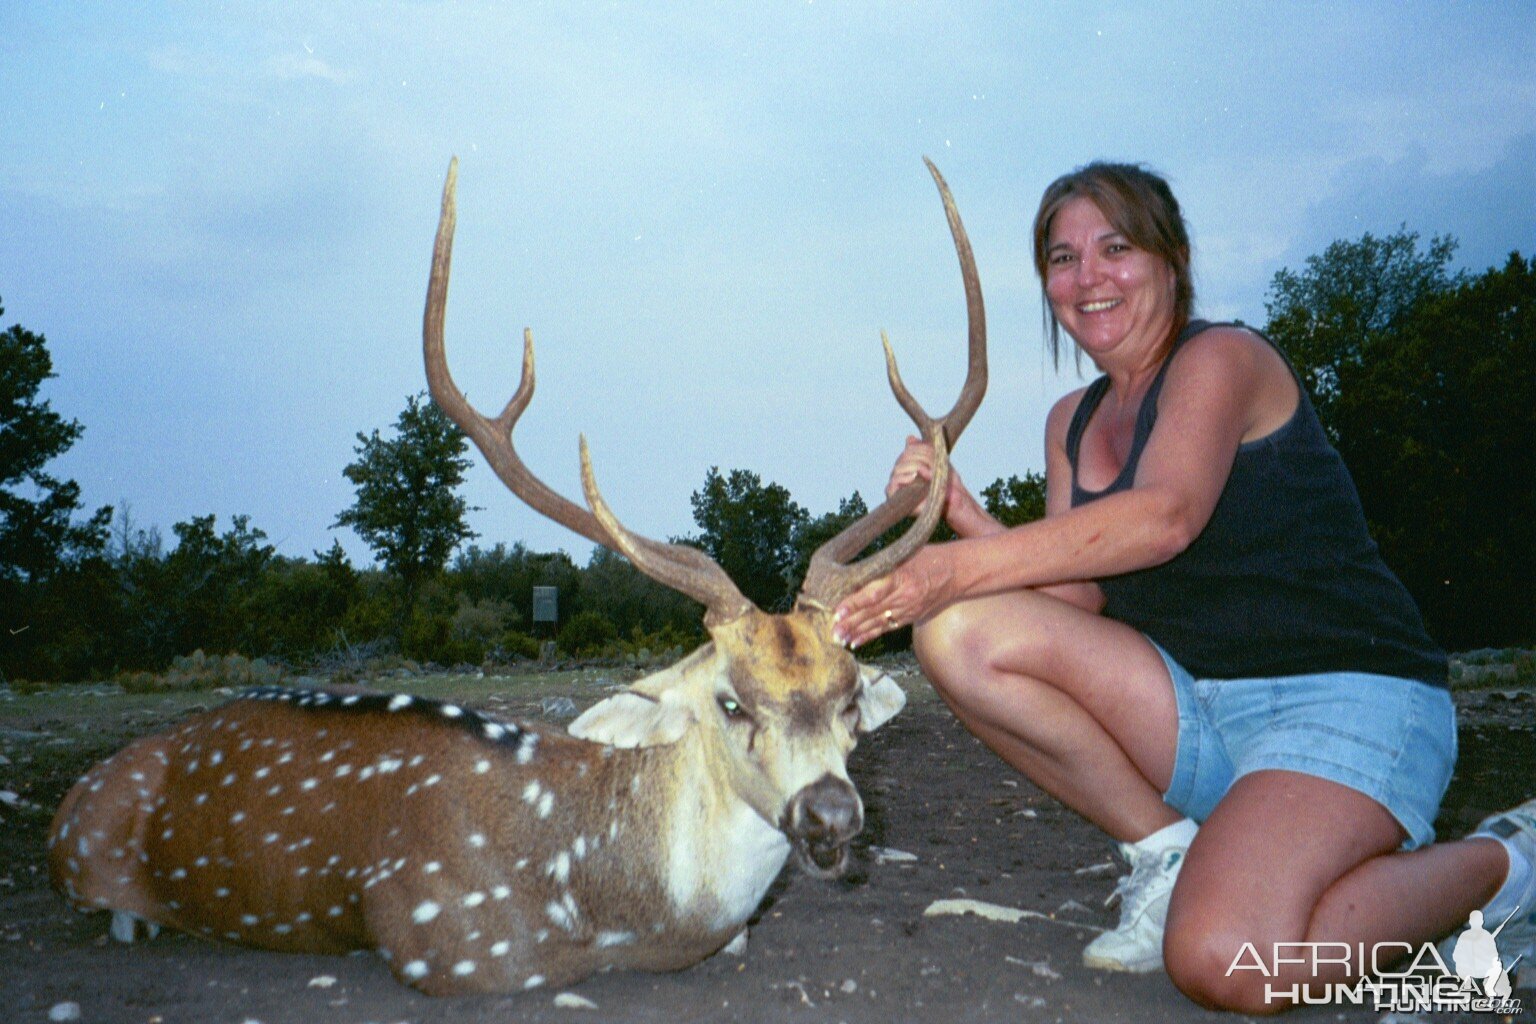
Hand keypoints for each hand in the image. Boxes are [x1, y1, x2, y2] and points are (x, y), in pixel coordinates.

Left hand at [832, 545, 953, 648]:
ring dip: (856, 632)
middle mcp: (904, 596)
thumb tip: (852, 569)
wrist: (957, 573)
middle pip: (872, 611)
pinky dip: (869, 635)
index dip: (854, 603)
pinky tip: (855, 642)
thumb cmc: (928, 557)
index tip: (837, 611)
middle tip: (831, 632)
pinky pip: (886, 628)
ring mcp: (907, 609)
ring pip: (877, 622)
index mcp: (901, 576)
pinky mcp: (909, 617)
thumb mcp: (906, 551)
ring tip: (838, 639)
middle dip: (850, 622)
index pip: (874, 592)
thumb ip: (882, 562)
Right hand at [887, 435, 975, 529]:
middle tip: (933, 467)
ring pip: (898, 468)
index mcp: (912, 463)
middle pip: (903, 457)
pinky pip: (891, 485)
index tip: (935, 456)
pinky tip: (913, 478)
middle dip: (919, 459)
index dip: (922, 449)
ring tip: (925, 474)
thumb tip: (909, 438)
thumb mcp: (939, 461)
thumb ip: (924, 449)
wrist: (953, 501)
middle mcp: (903, 473)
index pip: (910, 449)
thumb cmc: (948, 483)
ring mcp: (898, 484)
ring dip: (913, 467)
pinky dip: (902, 479)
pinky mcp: (896, 497)